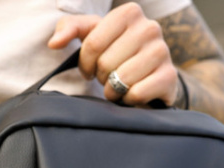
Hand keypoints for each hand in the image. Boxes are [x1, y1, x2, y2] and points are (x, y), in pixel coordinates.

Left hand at [48, 2, 177, 106]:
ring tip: (120, 85)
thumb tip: (54, 43)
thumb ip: (70, 29)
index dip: (85, 63)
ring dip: (114, 90)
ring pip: (121, 79)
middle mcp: (150, 27)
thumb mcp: (92, 36)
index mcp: (129, 13)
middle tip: (109, 77)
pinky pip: (136, 93)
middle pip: (106, 63)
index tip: (89, 68)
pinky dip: (129, 99)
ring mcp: (163, 51)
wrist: (151, 75)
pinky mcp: (169, 77)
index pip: (92, 43)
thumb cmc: (117, 54)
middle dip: (101, 77)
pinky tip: (133, 94)